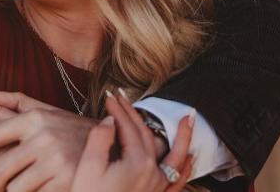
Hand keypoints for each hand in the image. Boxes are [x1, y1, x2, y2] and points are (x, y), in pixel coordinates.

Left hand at [0, 90, 96, 191]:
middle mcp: (43, 137)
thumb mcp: (46, 110)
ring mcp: (57, 161)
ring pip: (15, 189)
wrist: (113, 143)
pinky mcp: (69, 181)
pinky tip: (34, 191)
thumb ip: (16, 101)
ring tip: (16, 188)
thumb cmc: (72, 129)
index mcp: (33, 119)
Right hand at [70, 91, 194, 191]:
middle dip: (134, 114)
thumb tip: (111, 120)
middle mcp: (152, 173)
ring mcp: (157, 187)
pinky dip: (187, 168)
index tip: (108, 97)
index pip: (128, 127)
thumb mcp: (88, 167)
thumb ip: (100, 139)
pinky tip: (191, 157)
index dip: (117, 110)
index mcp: (136, 162)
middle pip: (146, 136)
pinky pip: (178, 182)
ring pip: (174, 157)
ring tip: (189, 119)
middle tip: (123, 97)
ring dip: (182, 136)